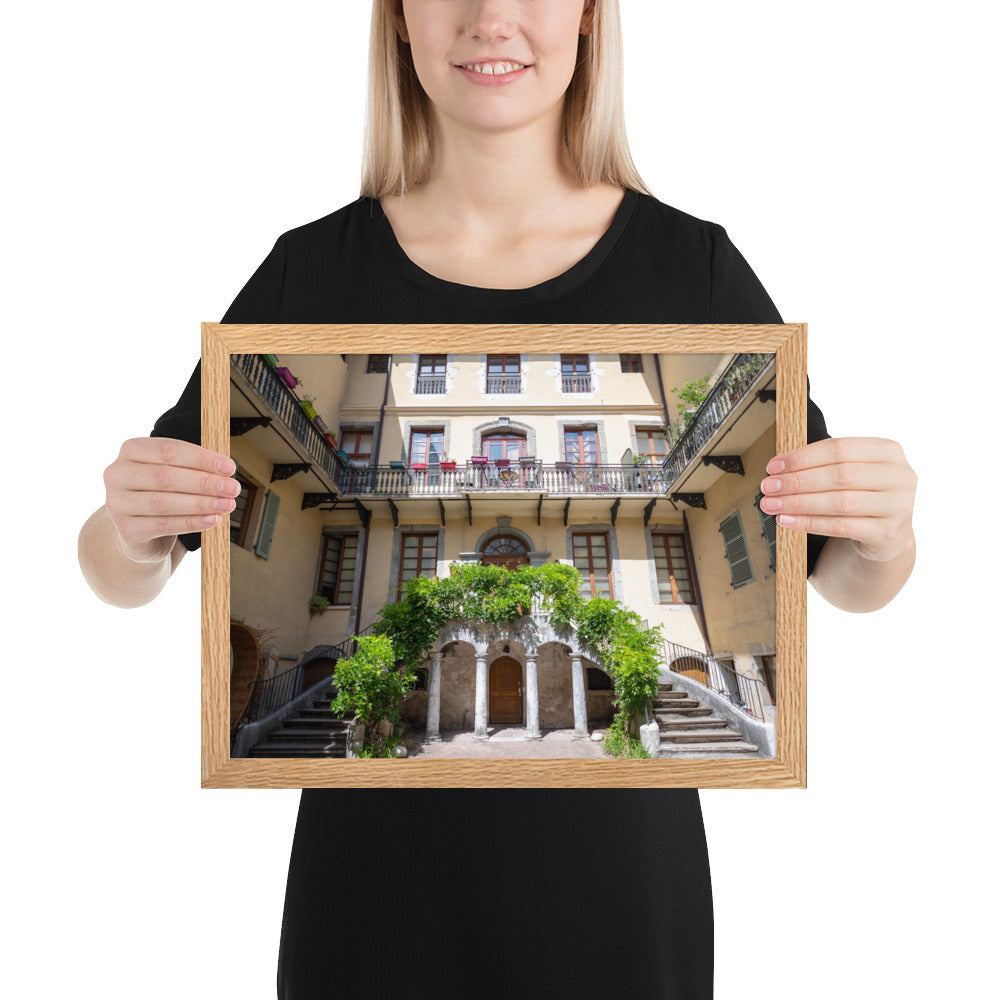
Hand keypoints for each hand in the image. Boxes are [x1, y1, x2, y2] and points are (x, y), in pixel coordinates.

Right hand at [103, 437, 239, 561]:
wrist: (139, 531)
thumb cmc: (161, 494)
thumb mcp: (173, 473)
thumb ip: (195, 468)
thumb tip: (226, 471)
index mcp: (131, 450)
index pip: (169, 450)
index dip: (201, 458)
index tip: (229, 467)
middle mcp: (118, 474)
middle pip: (166, 476)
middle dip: (204, 482)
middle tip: (232, 488)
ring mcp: (117, 503)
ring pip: (164, 502)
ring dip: (201, 503)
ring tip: (227, 504)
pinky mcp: (126, 529)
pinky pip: (164, 525)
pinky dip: (192, 522)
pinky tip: (213, 520)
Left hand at [760, 437, 916, 562]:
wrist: (889, 534)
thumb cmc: (863, 495)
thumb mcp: (853, 472)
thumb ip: (823, 465)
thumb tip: (777, 469)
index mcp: (889, 451)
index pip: (839, 448)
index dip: (802, 457)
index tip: (773, 466)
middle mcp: (900, 476)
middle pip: (839, 475)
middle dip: (796, 481)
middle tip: (768, 487)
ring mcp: (898, 506)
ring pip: (838, 502)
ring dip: (798, 503)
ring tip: (771, 504)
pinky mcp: (888, 533)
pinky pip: (840, 526)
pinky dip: (809, 523)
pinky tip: (787, 521)